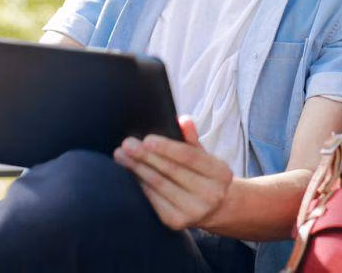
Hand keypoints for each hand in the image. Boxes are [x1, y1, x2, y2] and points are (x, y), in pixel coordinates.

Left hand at [113, 116, 233, 230]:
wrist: (215, 208)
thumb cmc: (204, 175)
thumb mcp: (205, 156)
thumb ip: (192, 138)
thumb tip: (182, 120)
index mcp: (220, 173)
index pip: (189, 157)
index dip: (167, 147)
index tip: (146, 139)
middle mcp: (211, 194)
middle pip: (171, 171)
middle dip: (145, 156)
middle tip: (126, 144)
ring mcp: (194, 211)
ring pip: (159, 185)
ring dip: (137, 169)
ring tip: (121, 156)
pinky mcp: (177, 222)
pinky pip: (153, 199)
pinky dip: (140, 184)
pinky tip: (130, 173)